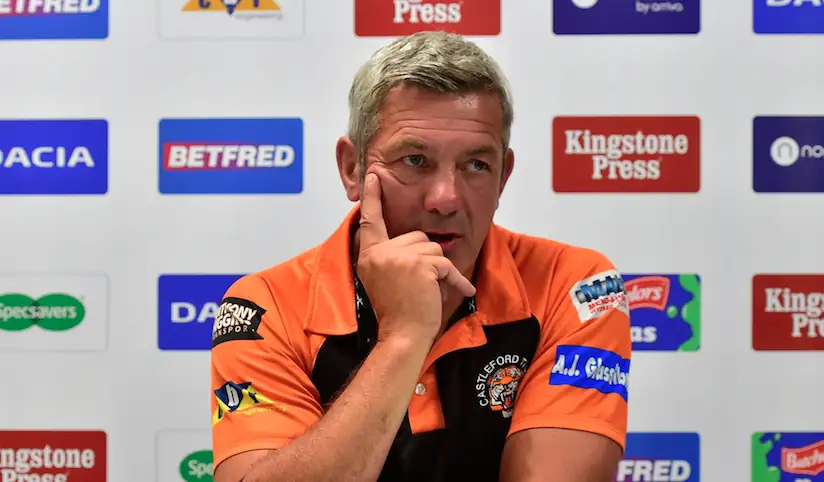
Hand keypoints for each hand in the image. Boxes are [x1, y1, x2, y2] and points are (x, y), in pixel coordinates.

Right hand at [356, 172, 475, 342]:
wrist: (402, 336)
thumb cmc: (397, 313)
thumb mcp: (385, 279)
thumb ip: (393, 257)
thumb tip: (418, 242)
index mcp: (369, 255)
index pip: (370, 221)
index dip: (373, 198)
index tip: (374, 176)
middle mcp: (380, 252)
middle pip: (417, 237)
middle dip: (428, 259)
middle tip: (421, 287)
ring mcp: (398, 257)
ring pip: (434, 249)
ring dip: (440, 271)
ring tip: (431, 292)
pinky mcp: (419, 265)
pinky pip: (446, 265)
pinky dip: (456, 280)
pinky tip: (460, 293)